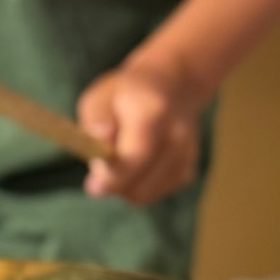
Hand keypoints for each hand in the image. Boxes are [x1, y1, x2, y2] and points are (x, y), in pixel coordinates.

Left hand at [77, 63, 204, 205]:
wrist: (172, 86)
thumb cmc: (124, 95)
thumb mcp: (99, 99)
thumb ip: (96, 124)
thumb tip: (102, 146)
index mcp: (152, 113)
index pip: (133, 159)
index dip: (109, 177)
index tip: (91, 183)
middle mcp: (177, 136)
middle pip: (138, 186)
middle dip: (112, 183)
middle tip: (98, 169)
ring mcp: (187, 155)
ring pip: (143, 194)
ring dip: (123, 185)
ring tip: (118, 158)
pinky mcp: (188, 171)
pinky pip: (152, 193)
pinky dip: (137, 185)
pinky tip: (136, 163)